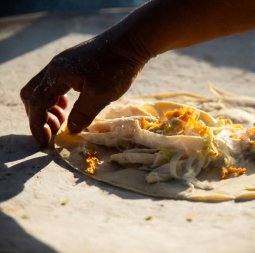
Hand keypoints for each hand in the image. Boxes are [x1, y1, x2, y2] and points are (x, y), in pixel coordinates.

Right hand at [20, 35, 146, 146]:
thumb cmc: (116, 68)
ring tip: (62, 122)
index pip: (37, 104)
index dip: (38, 126)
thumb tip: (70, 129)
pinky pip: (56, 84)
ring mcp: (64, 64)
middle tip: (53, 133)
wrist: (130, 42)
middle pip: (32, 95)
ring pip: (43, 89)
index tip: (45, 143)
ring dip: (47, 108)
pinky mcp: (74, 64)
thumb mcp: (100, 95)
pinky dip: (57, 99)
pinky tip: (71, 106)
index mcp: (57, 75)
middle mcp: (55, 67)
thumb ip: (83, 114)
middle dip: (38, 117)